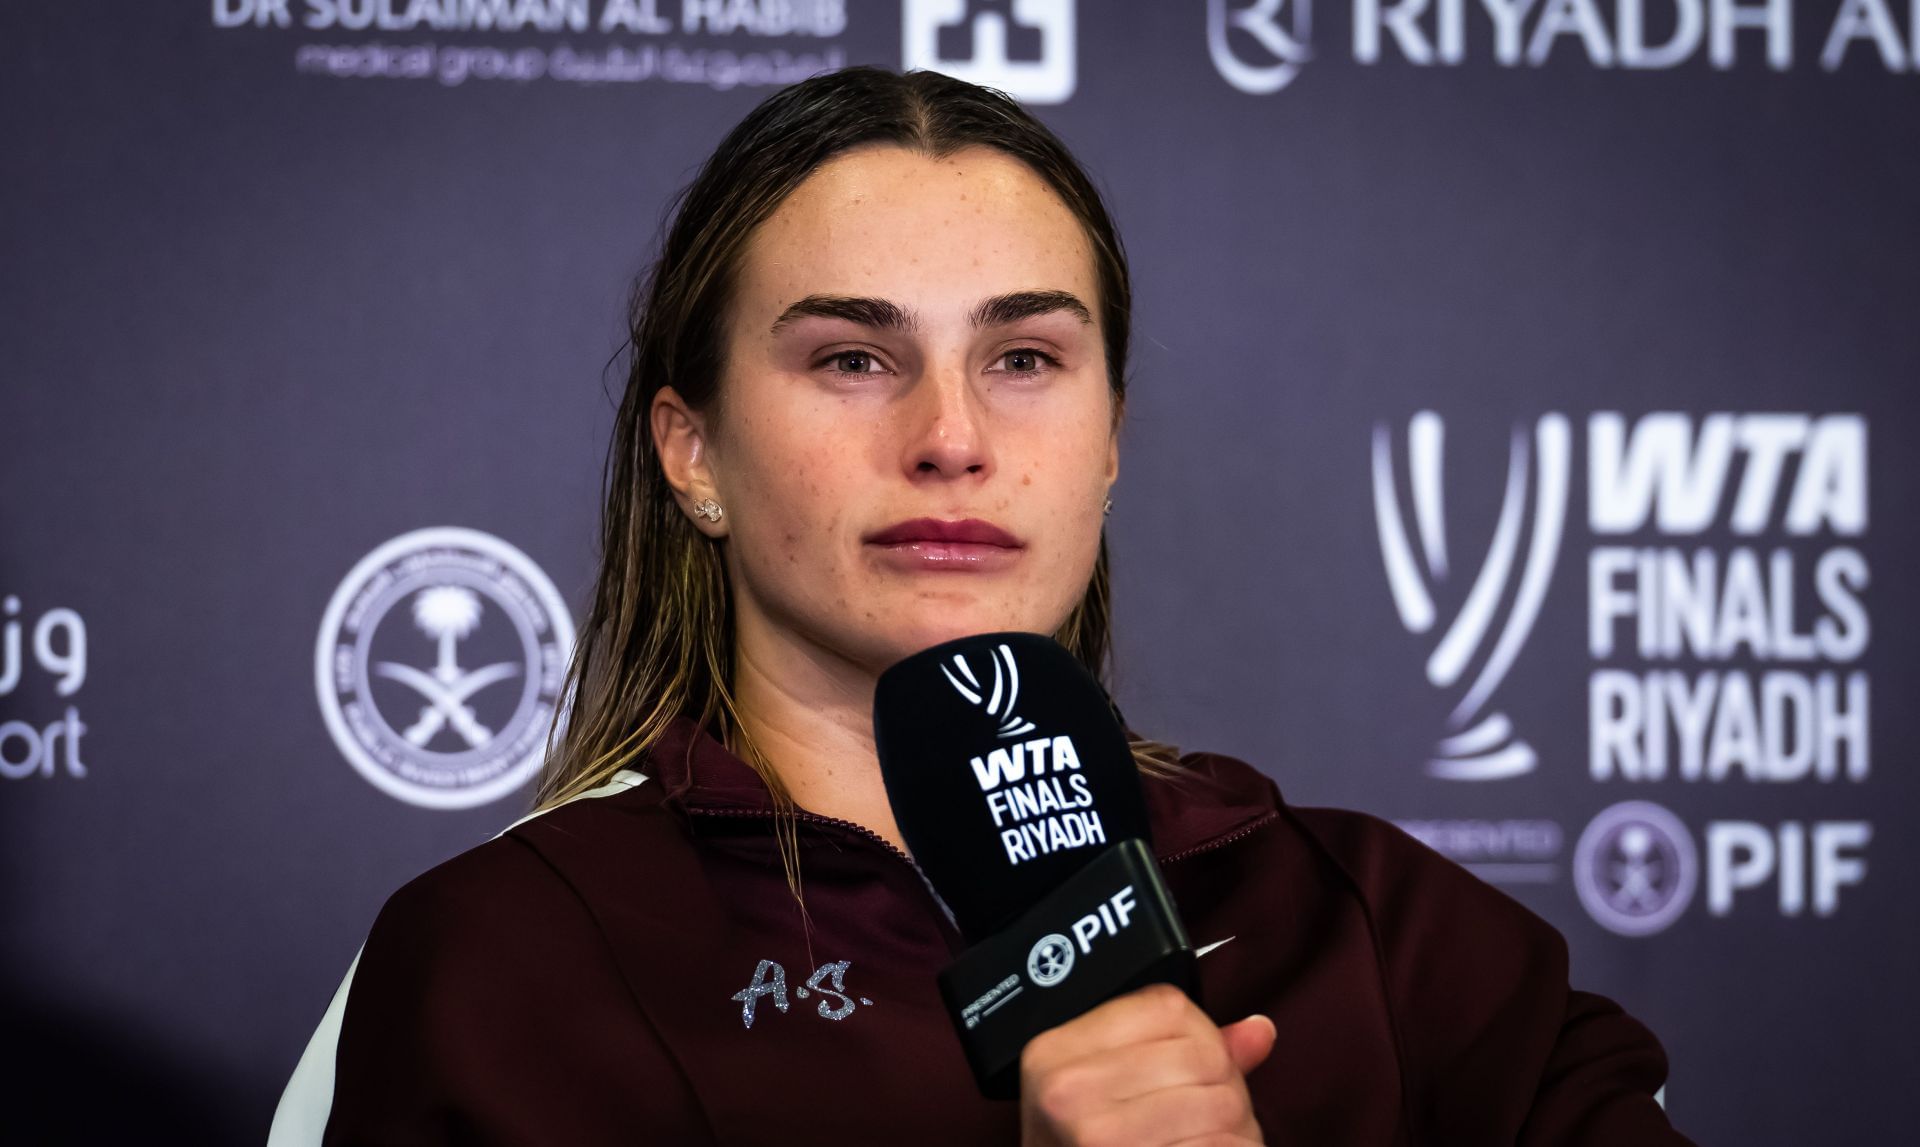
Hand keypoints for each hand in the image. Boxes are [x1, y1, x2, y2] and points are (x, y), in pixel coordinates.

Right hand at [1019, 982, 1276, 1145]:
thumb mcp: (1097, 1093)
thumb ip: (1176, 1051)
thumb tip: (1258, 1032)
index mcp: (1056, 1054)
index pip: (1166, 1006)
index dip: (1201, 1033)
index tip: (1197, 1063)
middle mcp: (1072, 1092)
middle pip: (1204, 1056)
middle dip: (1226, 1085)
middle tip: (1211, 1113)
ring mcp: (1104, 1138)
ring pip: (1224, 1103)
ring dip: (1237, 1126)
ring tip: (1211, 1138)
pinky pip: (1224, 1146)